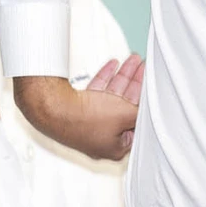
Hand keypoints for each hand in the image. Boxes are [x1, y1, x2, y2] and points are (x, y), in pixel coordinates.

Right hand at [14, 54, 144, 160]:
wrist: (54, 109)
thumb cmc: (86, 119)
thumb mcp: (125, 114)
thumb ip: (140, 112)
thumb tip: (152, 110)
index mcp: (116, 146)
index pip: (137, 124)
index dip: (145, 103)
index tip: (150, 86)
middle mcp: (103, 138)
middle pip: (125, 107)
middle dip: (135, 84)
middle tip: (143, 68)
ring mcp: (89, 125)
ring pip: (111, 97)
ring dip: (122, 77)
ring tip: (132, 60)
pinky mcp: (78, 112)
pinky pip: (97, 93)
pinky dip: (106, 79)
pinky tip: (113, 65)